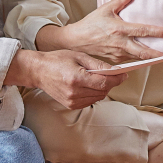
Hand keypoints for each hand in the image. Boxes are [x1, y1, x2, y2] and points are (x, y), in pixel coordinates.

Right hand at [5, 49, 125, 109]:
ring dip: (103, 89)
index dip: (117, 79)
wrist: (38, 71)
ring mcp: (72, 101)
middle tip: (113, 74)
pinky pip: (90, 101)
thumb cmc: (56, 60)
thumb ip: (97, 65)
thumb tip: (114, 71)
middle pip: (103, 91)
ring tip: (99, 78)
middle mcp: (74, 93)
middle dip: (111, 83)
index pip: (104, 83)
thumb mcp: (78, 56)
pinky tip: (90, 85)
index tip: (124, 75)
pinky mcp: (70, 105)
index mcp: (76, 78)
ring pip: (98, 97)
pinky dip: (94, 94)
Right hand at [35, 0, 162, 63]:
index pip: (141, 31)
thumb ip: (120, 0)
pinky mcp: (116, 60)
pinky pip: (131, 59)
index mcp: (119, 29)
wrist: (75, 40)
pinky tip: (150, 56)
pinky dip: (141, 58)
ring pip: (139, 57)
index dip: (156, 33)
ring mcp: (118, 54)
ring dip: (152, 57)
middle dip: (159, 54)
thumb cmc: (90, 24)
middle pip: (144, 52)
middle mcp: (120, 44)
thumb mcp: (105, 9)